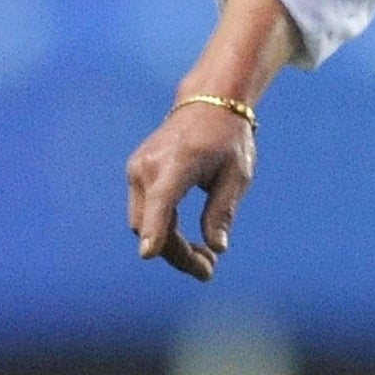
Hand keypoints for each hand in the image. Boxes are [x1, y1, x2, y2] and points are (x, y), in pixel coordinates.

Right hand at [125, 101, 256, 281]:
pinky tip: (191, 244)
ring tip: (205, 260)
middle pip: (150, 224)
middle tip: (207, 270)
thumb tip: (217, 247)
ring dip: (169, 245)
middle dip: (176, 252)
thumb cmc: (228, 138)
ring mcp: (137, 170)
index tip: (148, 254)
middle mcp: (149, 166)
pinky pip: (145, 212)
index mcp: (177, 162)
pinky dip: (163, 230)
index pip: (162, 201)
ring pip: (143, 222)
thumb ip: (223, 210)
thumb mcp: (237, 174)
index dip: (156, 230)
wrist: (208, 104)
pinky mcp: (136, 175)